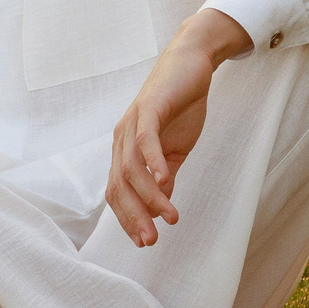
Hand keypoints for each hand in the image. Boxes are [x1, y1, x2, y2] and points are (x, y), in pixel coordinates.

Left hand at [105, 8, 252, 246]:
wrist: (190, 65)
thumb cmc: (181, 108)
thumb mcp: (174, 149)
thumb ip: (165, 175)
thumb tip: (161, 206)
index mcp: (124, 151)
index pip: (117, 191)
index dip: (127, 218)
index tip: (143, 242)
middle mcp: (121, 139)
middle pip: (118, 185)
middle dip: (133, 216)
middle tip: (151, 241)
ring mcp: (132, 123)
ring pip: (131, 168)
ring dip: (149, 196)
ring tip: (169, 217)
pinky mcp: (149, 109)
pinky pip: (145, 140)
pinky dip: (154, 163)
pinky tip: (166, 182)